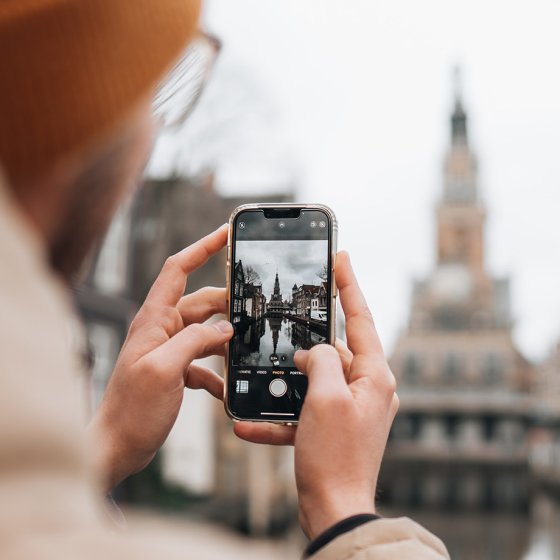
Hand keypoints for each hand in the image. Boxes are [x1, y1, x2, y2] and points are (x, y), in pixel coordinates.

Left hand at [88, 225, 231, 492]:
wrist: (117, 447)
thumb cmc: (131, 411)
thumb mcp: (164, 370)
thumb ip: (194, 342)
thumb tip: (225, 328)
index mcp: (154, 320)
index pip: (178, 270)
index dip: (202, 248)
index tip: (226, 234)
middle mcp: (161, 330)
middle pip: (201, 302)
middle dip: (228, 303)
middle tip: (255, 309)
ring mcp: (169, 351)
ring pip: (206, 332)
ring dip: (225, 340)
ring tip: (245, 349)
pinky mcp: (175, 371)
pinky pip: (203, 361)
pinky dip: (217, 372)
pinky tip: (226, 388)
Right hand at [234, 251, 398, 538]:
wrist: (335, 512)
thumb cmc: (335, 456)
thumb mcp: (325, 397)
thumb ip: (321, 360)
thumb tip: (314, 351)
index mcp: (374, 376)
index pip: (361, 318)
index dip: (349, 284)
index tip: (340, 256)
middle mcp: (367, 388)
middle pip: (336, 349)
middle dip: (307, 341)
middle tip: (289, 320)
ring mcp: (350, 409)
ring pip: (315, 380)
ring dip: (286, 383)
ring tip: (262, 378)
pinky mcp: (333, 428)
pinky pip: (304, 412)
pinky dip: (280, 416)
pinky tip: (249, 424)